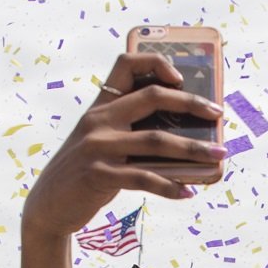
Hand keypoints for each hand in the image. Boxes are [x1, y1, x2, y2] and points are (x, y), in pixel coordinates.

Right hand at [22, 51, 226, 243]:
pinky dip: (170, 186)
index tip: (181, 76)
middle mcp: (98, 120)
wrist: (49, 205)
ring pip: (156, 140)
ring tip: (218, 156)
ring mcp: (97, 147)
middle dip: (191, 103)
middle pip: (153, 97)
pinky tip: (189, 192)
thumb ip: (132, 133)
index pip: (126, 65)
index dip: (156, 63)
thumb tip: (188, 139)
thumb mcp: (102, 143)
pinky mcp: (98, 174)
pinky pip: (143, 177)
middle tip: (218, 114)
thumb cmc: (86, 172)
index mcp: (101, 106)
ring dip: (193, 148)